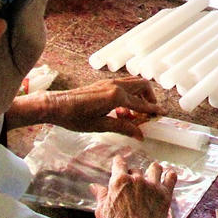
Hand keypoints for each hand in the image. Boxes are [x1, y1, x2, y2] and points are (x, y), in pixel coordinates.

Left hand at [32, 77, 170, 137]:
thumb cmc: (74, 117)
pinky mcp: (103, 83)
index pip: (141, 104)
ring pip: (134, 83)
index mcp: (116, 96)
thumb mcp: (100, 126)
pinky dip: (129, 94)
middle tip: (148, 112)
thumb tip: (140, 134)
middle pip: (142, 85)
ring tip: (133, 114)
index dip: (152, 110)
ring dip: (139, 95)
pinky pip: (124, 85)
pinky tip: (120, 110)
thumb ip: (123, 127)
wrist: (55, 105)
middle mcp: (115, 86)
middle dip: (149, 98)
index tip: (161, 114)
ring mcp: (109, 82)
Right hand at [94, 155, 175, 217]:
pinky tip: (167, 178)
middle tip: (132, 186)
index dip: (118, 163)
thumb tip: (94, 186)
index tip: (119, 165)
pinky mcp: (165, 194)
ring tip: (151, 177)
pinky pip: (171, 177)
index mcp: (120, 181)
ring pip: (155, 168)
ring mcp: (152, 186)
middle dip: (133, 175)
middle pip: (136, 169)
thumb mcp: (102, 212)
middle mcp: (137, 179)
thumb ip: (100, 196)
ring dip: (152, 171)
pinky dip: (169, 176)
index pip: (119, 163)